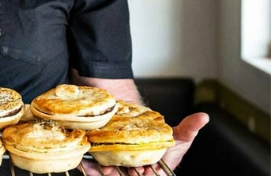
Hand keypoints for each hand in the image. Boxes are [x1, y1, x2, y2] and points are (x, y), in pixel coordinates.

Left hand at [80, 112, 209, 174]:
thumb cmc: (163, 142)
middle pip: (123, 175)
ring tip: (91, 164)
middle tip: (108, 169)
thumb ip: (188, 130)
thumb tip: (203, 117)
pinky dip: (89, 166)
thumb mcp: (177, 137)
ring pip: (109, 174)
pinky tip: (82, 161)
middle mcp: (136, 173)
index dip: (143, 174)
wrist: (144, 133)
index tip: (141, 171)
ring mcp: (121, 170)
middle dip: (115, 173)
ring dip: (99, 170)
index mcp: (153, 173)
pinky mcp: (107, 164)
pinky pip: (97, 169)